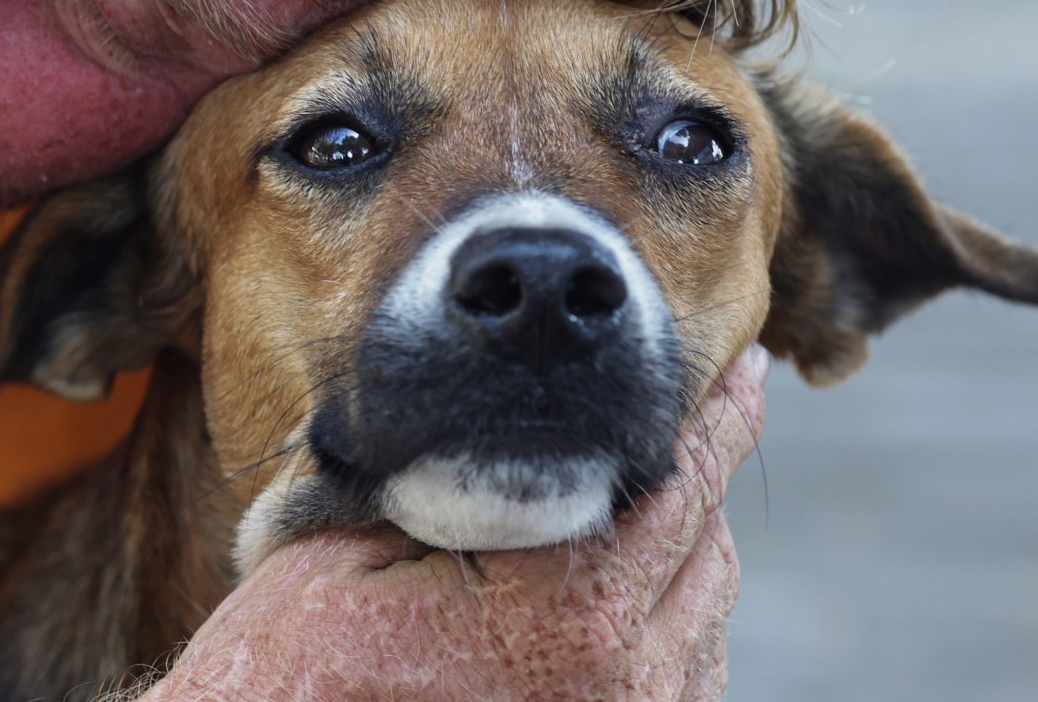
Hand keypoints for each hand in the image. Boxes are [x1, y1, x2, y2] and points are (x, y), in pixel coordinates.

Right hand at [150, 344, 770, 701]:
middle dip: (700, 476)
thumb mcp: (350, 546)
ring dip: (691, 550)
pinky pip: (687, 679)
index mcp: (567, 609)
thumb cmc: (296, 669)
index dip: (719, 418)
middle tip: (696, 414)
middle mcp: (625, 680)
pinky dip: (677, 624)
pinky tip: (631, 593)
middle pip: (709, 546)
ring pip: (709, 616)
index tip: (742, 367)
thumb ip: (446, 483)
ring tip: (653, 496)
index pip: (678, 485)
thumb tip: (511, 414)